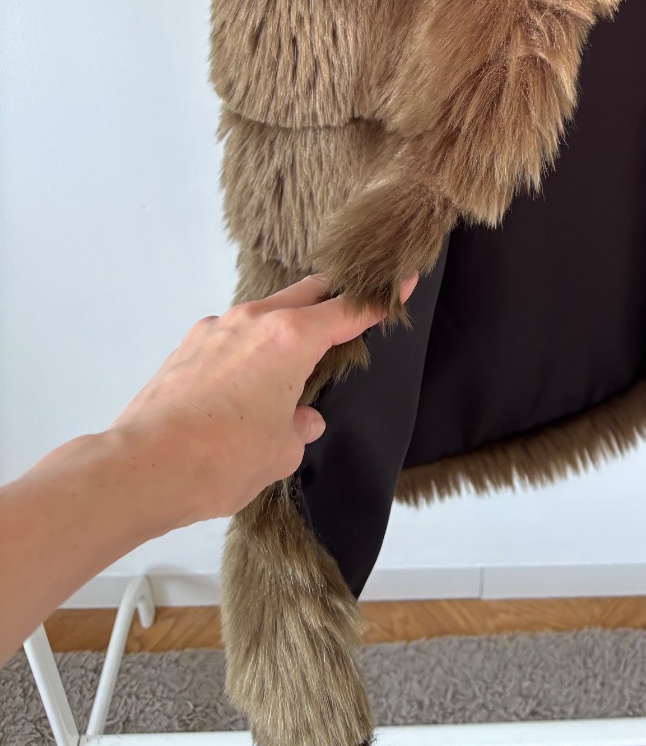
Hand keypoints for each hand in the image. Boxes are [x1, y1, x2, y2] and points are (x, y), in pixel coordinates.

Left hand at [104, 272, 416, 529]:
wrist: (141, 468)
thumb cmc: (220, 459)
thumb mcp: (281, 451)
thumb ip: (300, 426)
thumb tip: (301, 418)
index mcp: (291, 338)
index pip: (350, 309)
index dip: (382, 298)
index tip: (404, 277)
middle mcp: (255, 320)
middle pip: (307, 294)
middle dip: (331, 301)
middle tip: (348, 313)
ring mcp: (216, 329)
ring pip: (265, 314)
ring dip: (283, 330)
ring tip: (287, 372)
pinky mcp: (187, 346)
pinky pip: (231, 336)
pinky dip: (246, 351)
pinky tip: (241, 391)